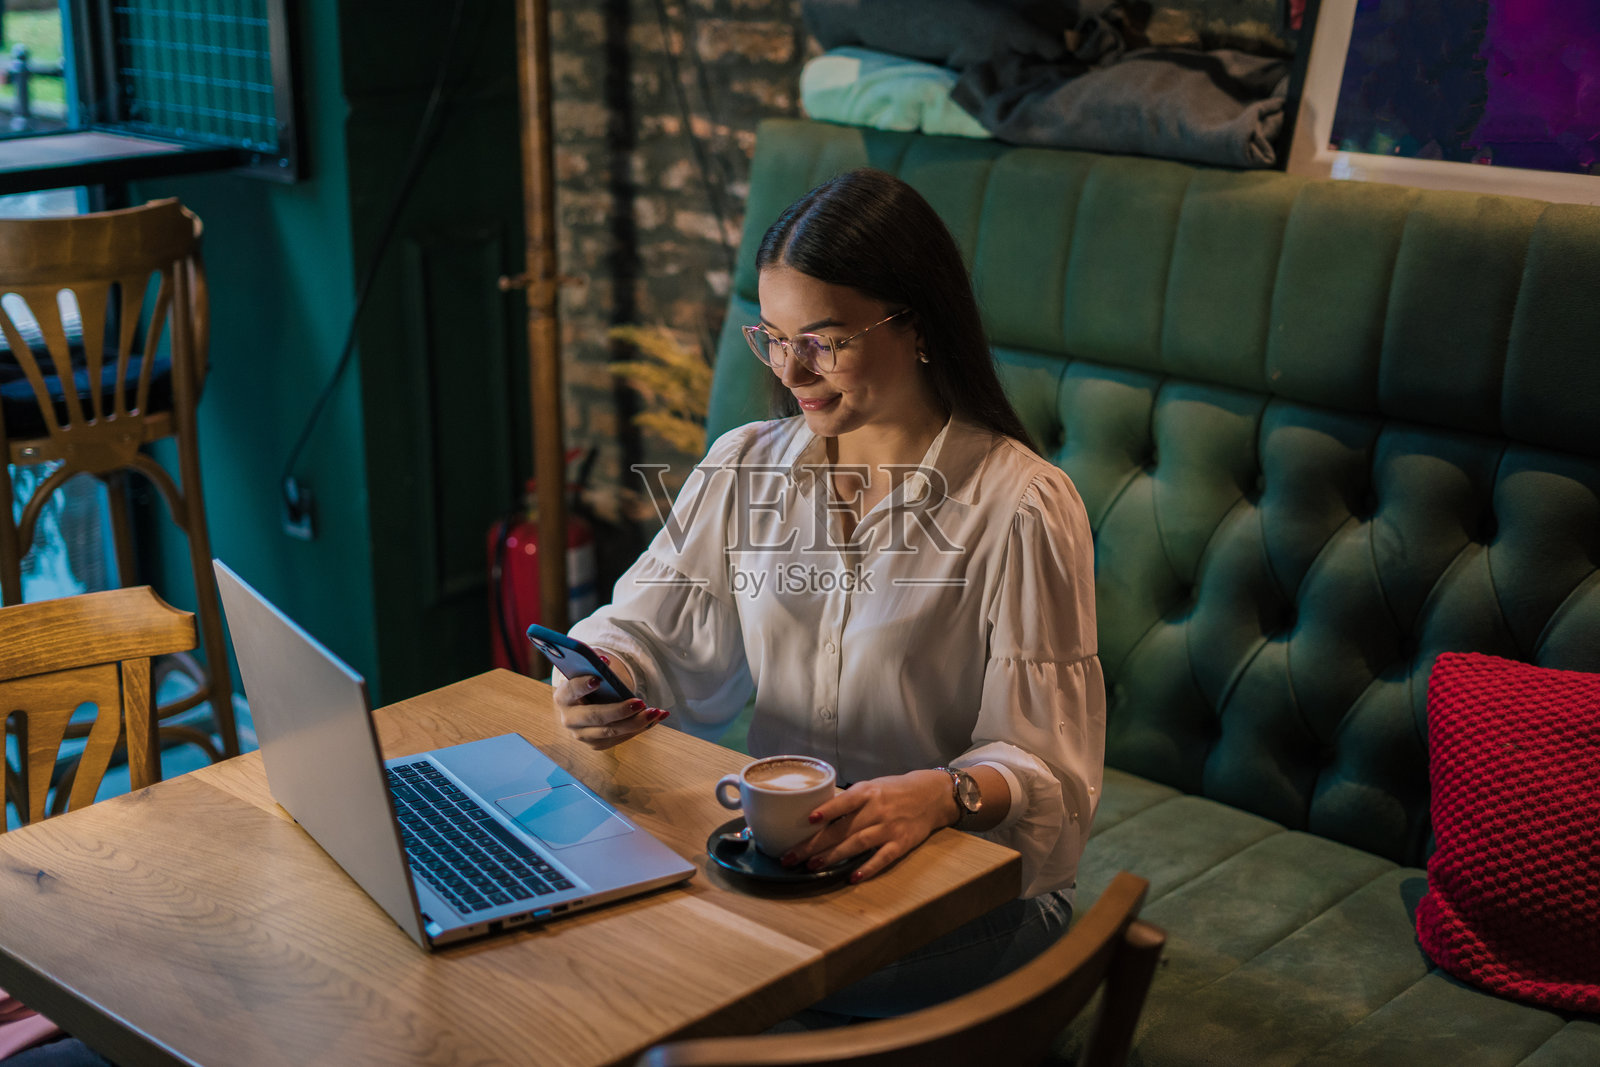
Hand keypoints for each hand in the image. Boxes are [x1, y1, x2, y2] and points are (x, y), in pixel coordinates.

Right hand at [552, 653, 668, 750]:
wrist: (587, 701)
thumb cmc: (589, 681)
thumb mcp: (587, 669)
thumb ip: (592, 663)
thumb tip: (604, 661)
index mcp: (562, 696)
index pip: (570, 690)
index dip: (582, 685)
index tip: (597, 679)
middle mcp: (569, 719)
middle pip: (595, 716)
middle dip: (619, 711)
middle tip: (640, 702)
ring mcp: (582, 735)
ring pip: (611, 731)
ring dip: (636, 723)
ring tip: (656, 712)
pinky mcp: (597, 744)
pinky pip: (620, 738)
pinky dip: (640, 728)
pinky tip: (656, 718)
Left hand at [780, 769, 958, 883]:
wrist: (931, 795)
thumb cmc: (893, 791)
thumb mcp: (870, 787)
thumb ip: (848, 801)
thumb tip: (814, 817)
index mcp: (867, 792)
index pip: (844, 801)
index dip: (826, 811)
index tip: (807, 820)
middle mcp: (877, 809)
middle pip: (843, 828)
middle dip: (815, 844)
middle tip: (791, 856)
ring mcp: (890, 827)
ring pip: (858, 843)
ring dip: (834, 856)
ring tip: (812, 866)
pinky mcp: (902, 843)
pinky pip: (883, 858)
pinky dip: (868, 868)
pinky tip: (852, 877)